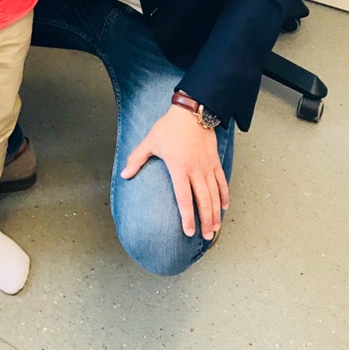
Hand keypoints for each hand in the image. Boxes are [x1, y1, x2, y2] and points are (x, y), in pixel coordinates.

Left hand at [120, 106, 228, 240]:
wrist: (192, 112)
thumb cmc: (169, 127)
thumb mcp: (150, 142)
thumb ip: (136, 159)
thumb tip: (124, 175)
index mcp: (179, 168)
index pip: (184, 198)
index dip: (187, 217)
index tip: (188, 232)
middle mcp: (195, 171)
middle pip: (203, 201)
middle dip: (205, 221)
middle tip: (205, 237)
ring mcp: (207, 166)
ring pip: (214, 195)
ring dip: (216, 213)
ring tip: (215, 228)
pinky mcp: (215, 161)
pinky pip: (222, 181)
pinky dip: (224, 195)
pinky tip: (224, 207)